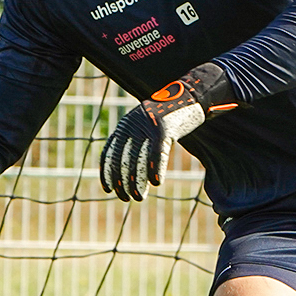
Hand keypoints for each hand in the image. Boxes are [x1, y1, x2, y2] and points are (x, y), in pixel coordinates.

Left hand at [100, 63, 238, 201]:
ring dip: (137, 182)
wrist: (188, 97)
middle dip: (122, 182)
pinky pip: (157, 154)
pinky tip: (156, 182)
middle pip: (123, 160)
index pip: (110, 153)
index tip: (108, 189)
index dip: (107, 173)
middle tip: (126, 198)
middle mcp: (133, 126)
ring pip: (138, 160)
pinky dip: (156, 169)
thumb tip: (129, 168)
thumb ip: (136, 141)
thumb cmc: (167, 116)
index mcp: (125, 126)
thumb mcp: (146, 126)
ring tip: (138, 196)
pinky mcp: (165, 129)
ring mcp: (148, 127)